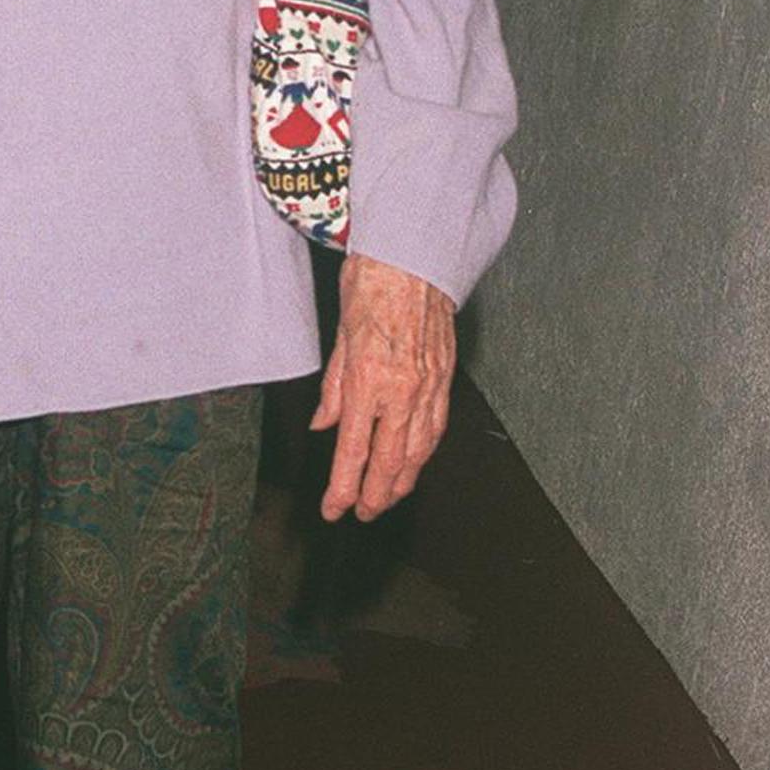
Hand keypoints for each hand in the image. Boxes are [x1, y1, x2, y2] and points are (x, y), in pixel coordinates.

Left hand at [311, 253, 455, 521]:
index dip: (342, 489)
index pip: (352, 452)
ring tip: (387, 499)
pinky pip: (436, 427)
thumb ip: (332, 387)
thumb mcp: (339, 337)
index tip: (333, 509)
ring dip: (402, 482)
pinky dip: (425, 453)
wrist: (414, 256)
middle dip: (375, 496)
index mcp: (368, 381)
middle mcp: (401, 390)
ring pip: (418, 451)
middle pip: (390, 462)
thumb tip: (324, 423)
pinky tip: (416, 463)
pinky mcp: (445, 377)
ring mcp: (429, 386)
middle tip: (362, 513)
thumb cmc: (372, 285)